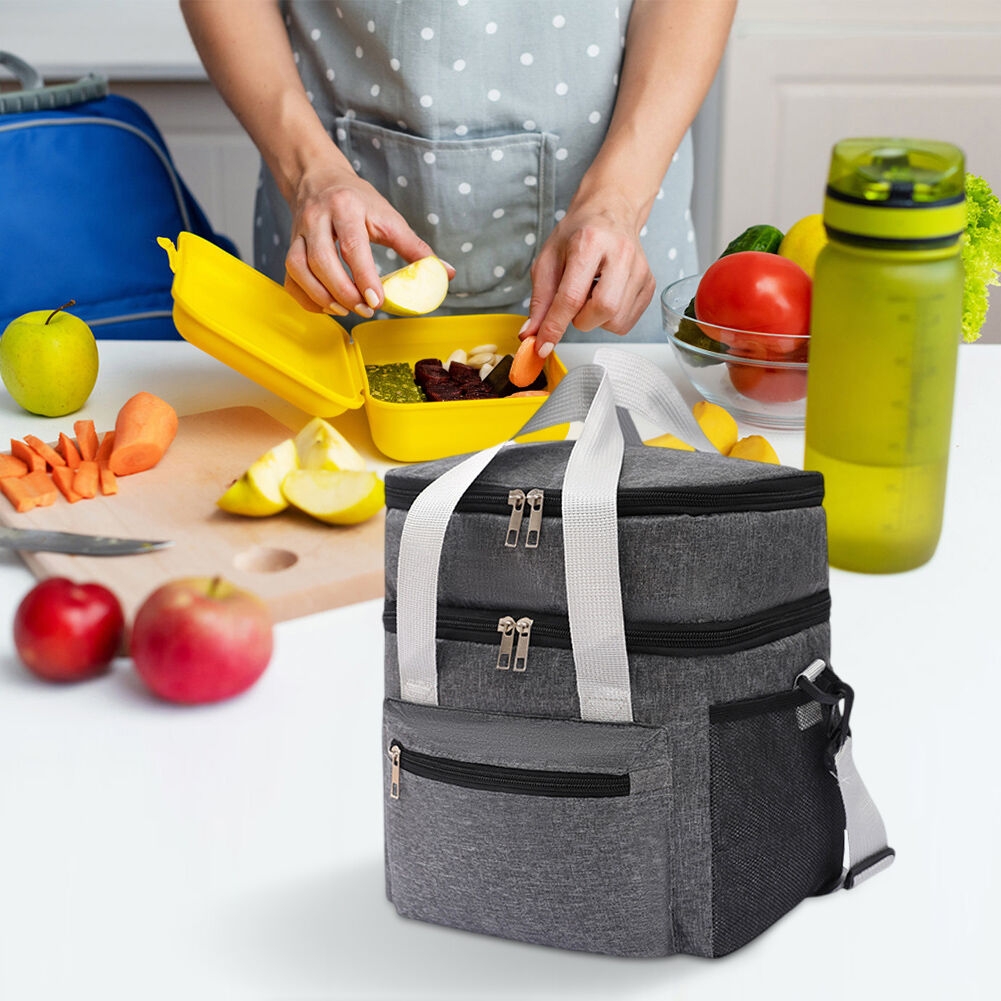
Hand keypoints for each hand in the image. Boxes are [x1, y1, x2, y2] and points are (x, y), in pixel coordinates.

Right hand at [283, 161, 450, 316]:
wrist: (318, 178)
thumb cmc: (358, 201)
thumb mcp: (389, 218)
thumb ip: (415, 248)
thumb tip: (445, 273)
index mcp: (346, 208)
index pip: (352, 246)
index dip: (364, 277)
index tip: (376, 301)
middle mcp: (317, 218)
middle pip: (322, 260)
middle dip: (343, 291)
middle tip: (365, 309)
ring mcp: (298, 233)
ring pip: (298, 268)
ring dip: (321, 296)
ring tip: (345, 309)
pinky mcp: (289, 246)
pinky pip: (290, 277)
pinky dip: (306, 297)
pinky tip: (326, 306)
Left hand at [519, 192, 656, 354]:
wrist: (611, 212)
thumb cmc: (578, 234)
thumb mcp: (548, 259)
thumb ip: (540, 299)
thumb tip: (532, 335)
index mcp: (591, 242)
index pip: (572, 296)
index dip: (555, 326)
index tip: (542, 345)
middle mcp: (622, 254)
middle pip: (604, 309)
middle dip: (581, 320)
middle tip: (573, 304)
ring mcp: (641, 270)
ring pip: (616, 321)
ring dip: (595, 320)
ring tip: (590, 295)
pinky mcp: (650, 284)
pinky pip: (627, 322)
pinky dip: (609, 319)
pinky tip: (604, 296)